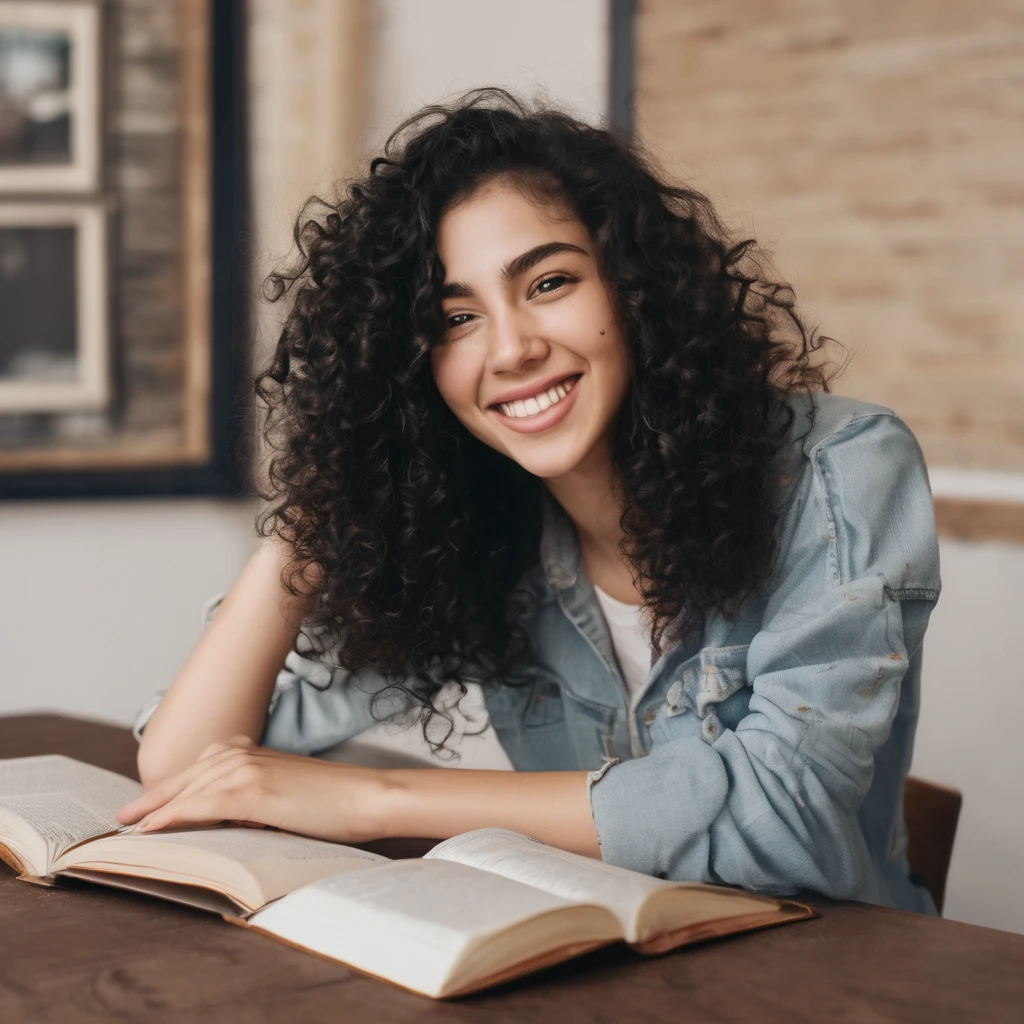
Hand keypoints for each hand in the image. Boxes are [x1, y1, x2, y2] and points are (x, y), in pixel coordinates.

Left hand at [115, 736, 383, 843]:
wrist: (363, 796)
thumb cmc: (332, 803)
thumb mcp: (283, 798)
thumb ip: (252, 802)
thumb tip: (223, 823)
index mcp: (252, 752)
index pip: (199, 770)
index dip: (170, 788)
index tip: (147, 806)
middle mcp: (243, 754)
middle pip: (184, 778)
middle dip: (152, 798)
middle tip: (123, 817)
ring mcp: (245, 769)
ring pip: (186, 792)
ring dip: (154, 810)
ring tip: (131, 828)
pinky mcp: (251, 791)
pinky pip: (198, 806)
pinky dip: (171, 816)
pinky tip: (151, 828)